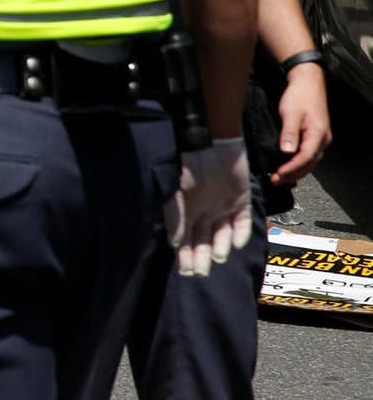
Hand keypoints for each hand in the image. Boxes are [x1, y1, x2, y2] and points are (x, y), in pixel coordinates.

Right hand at [170, 138, 251, 276]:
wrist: (211, 142)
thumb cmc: (187, 165)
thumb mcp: (175, 191)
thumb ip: (175, 216)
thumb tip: (173, 243)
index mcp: (187, 211)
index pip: (185, 240)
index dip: (185, 256)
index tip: (186, 272)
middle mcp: (204, 212)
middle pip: (202, 241)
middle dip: (200, 258)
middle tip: (200, 274)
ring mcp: (222, 208)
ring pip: (221, 235)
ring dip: (219, 248)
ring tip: (216, 256)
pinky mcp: (240, 201)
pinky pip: (241, 223)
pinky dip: (239, 234)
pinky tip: (234, 243)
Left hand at [271, 63, 331, 186]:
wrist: (307, 83)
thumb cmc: (299, 96)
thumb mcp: (290, 113)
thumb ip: (289, 133)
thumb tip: (287, 152)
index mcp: (318, 134)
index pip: (305, 158)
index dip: (290, 169)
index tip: (277, 176)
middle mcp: (322, 140)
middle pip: (309, 164)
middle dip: (292, 174)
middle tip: (275, 181)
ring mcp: (320, 139)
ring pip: (310, 162)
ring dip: (296, 171)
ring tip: (280, 178)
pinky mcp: (315, 137)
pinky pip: (309, 156)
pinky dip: (299, 164)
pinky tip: (288, 167)